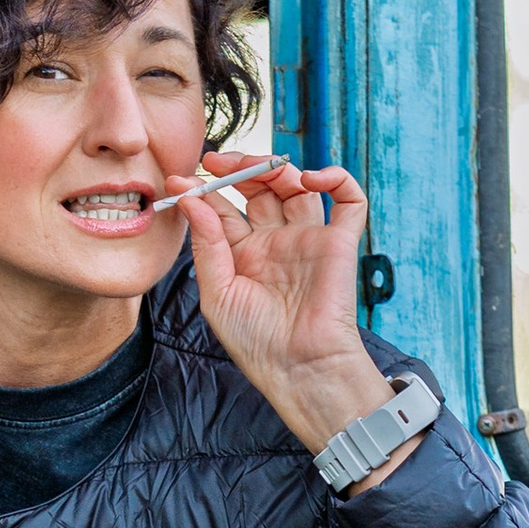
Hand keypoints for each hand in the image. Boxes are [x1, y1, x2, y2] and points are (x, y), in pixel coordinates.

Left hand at [180, 148, 407, 479]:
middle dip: (238, 169)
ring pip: (296, 186)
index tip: (179, 177)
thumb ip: (207, 243)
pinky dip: (337, 179)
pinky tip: (312, 178)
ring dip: (278, 168)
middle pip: (259, 189)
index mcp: (242, 255)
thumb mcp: (217, 292)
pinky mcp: (339, 242)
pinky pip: (349, 200)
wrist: (298, 367)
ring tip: (260, 167)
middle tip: (215, 160)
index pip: (223, 208)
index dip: (203, 189)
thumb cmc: (255, 341)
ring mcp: (307, 239)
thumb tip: (191, 198)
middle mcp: (275, 242)